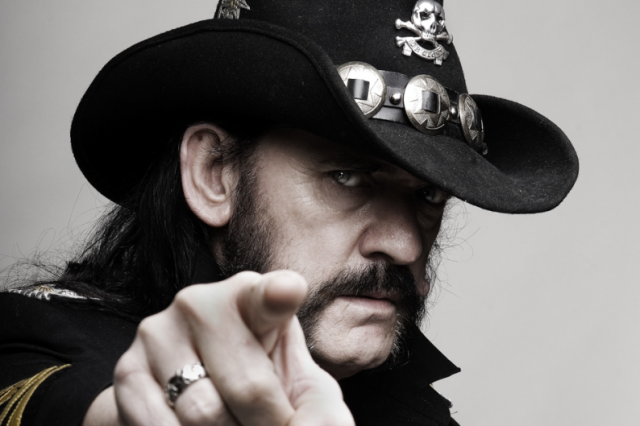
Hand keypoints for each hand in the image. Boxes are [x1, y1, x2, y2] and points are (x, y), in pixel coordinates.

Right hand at [85, 271, 353, 425]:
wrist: (186, 396)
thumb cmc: (261, 387)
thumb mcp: (300, 392)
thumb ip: (316, 406)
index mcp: (253, 298)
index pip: (268, 296)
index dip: (279, 294)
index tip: (288, 291)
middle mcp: (201, 302)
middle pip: (247, 388)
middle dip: (267, 425)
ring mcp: (158, 332)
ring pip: (203, 414)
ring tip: (236, 425)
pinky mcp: (127, 370)